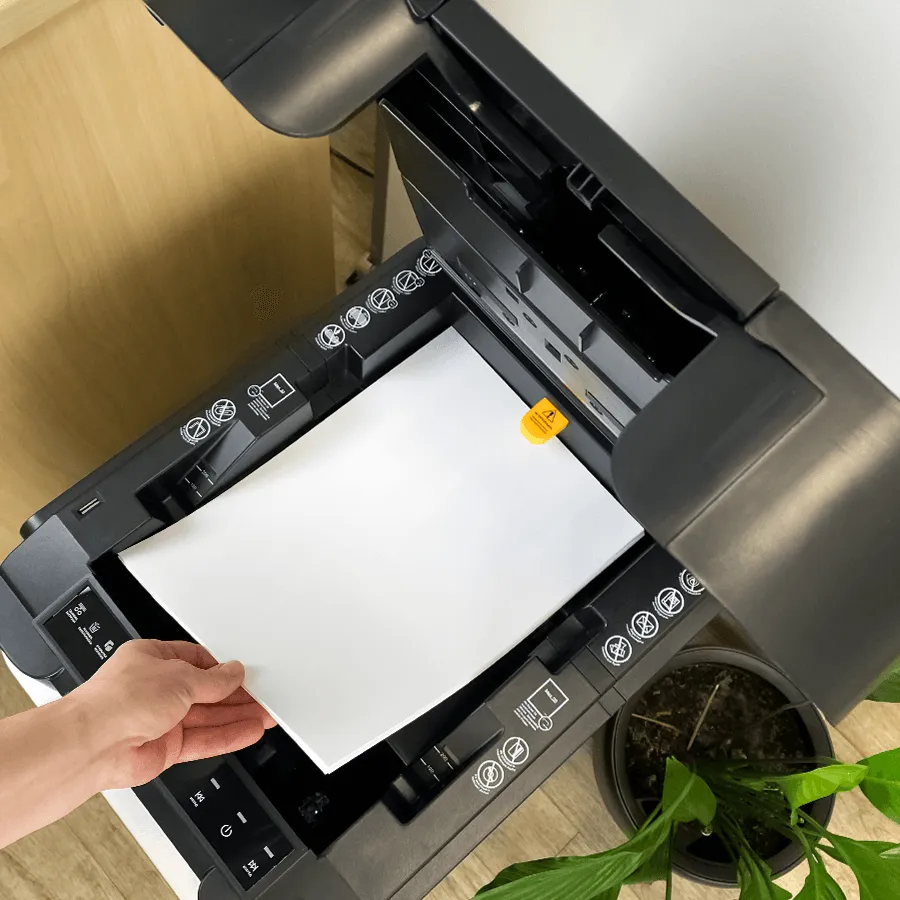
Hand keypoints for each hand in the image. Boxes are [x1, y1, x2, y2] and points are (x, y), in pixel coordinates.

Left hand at [71, 639, 275, 789]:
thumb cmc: (118, 700)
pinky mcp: (165, 749)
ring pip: (207, 718)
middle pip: (205, 692)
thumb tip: (233, 673)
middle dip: (235, 695)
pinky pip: (203, 741)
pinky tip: (248, 731)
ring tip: (266, 714)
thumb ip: (212, 680)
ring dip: (237, 716)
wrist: (92, 745)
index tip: (246, 674)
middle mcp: (155, 690)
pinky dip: (227, 737)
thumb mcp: (179, 677)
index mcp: (152, 659)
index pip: (197, 661)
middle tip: (264, 695)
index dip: (223, 669)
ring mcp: (160, 721)